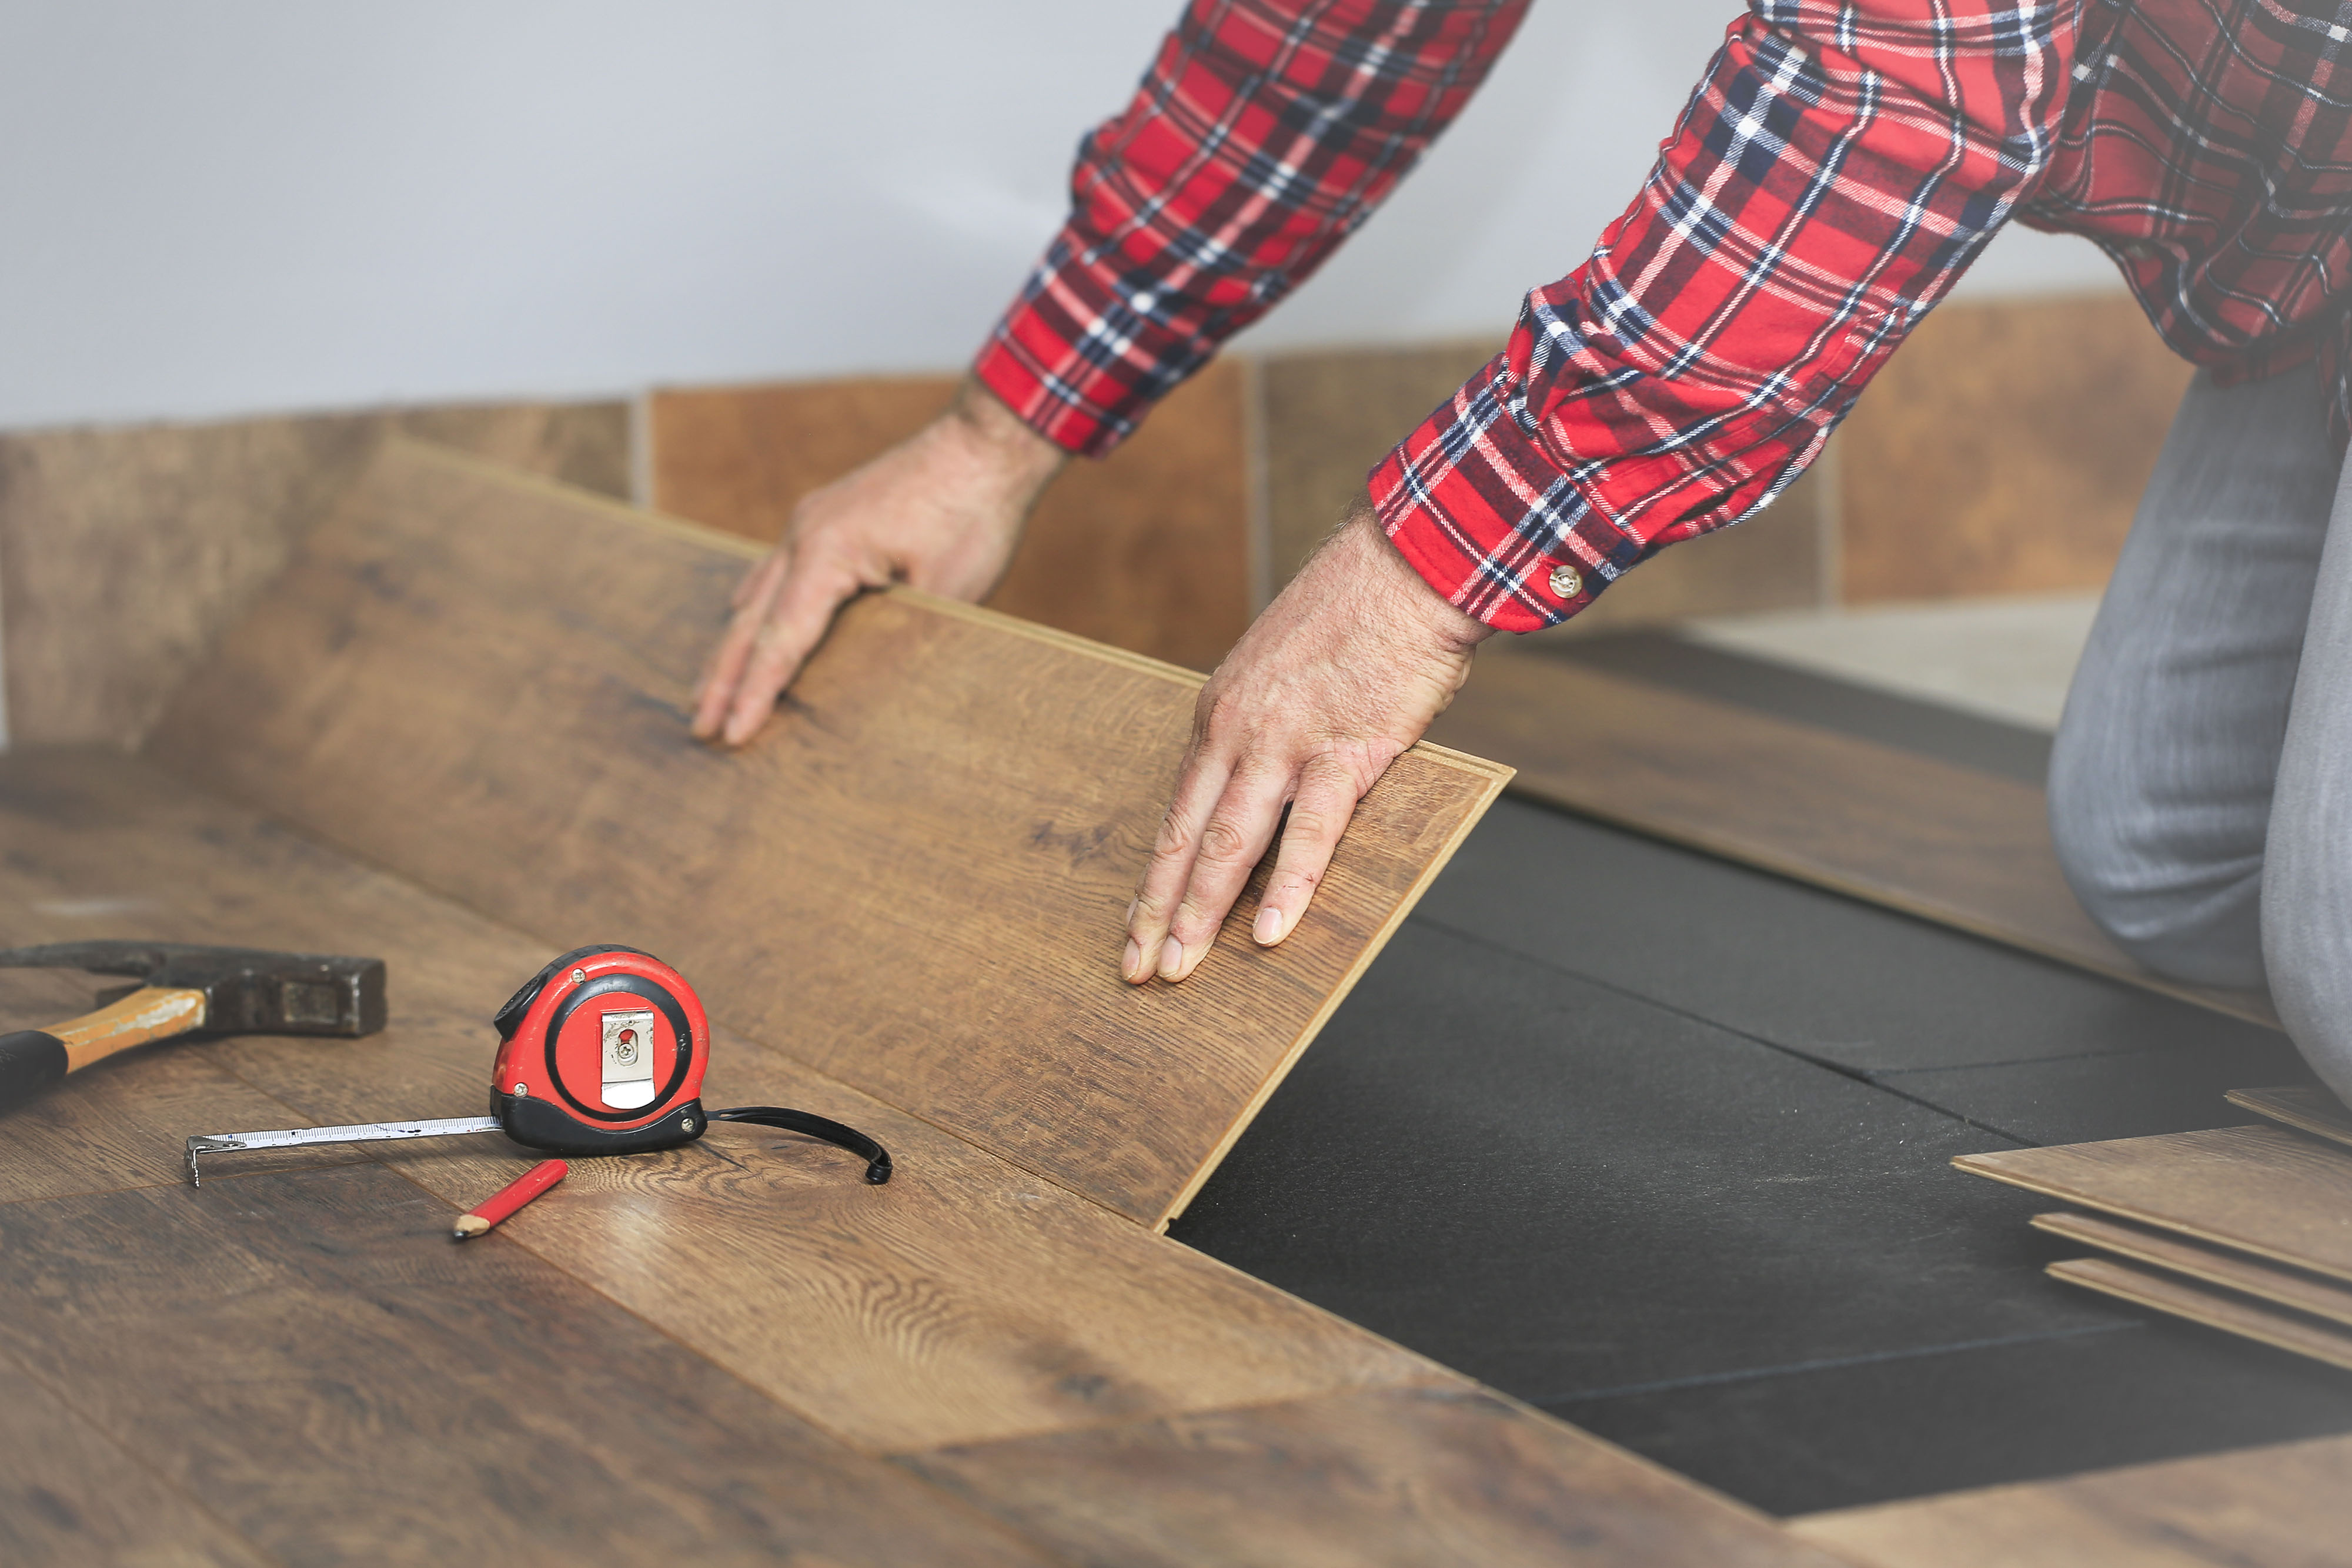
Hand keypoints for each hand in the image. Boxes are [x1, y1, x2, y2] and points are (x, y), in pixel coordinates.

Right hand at [691, 378, 1065, 745]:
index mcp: (826, 553)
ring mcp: (812, 521)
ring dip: (733, 646)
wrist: (987, 442)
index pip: (780, 641)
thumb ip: (897, 635)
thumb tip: (867, 679)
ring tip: (707, 691)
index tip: (732, 735)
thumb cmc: (973, 515)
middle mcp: (804, 534)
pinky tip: (741, 619)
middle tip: (700, 729)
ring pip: (757, 595)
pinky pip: (778, 569)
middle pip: (751, 621)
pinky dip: (757, 605)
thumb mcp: (944, 593)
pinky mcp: (829, 516)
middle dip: (723, 679)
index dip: (755, 694)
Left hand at [1124, 501, 1491, 983]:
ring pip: (1230, 844)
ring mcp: (1287, 743)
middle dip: (1159, 912)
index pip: (1177, 811)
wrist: (1406, 562)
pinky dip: (1288, 886)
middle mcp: (1238, 732)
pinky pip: (1311, 832)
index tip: (1135, 924)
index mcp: (1219, 713)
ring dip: (1203, 913)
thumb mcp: (1279, 670)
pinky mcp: (1345, 750)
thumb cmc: (1354, 615)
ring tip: (1182, 969)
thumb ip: (1264, 727)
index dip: (1154, 876)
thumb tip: (1263, 782)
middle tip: (1138, 969)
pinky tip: (1271, 932)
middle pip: (1187, 838)